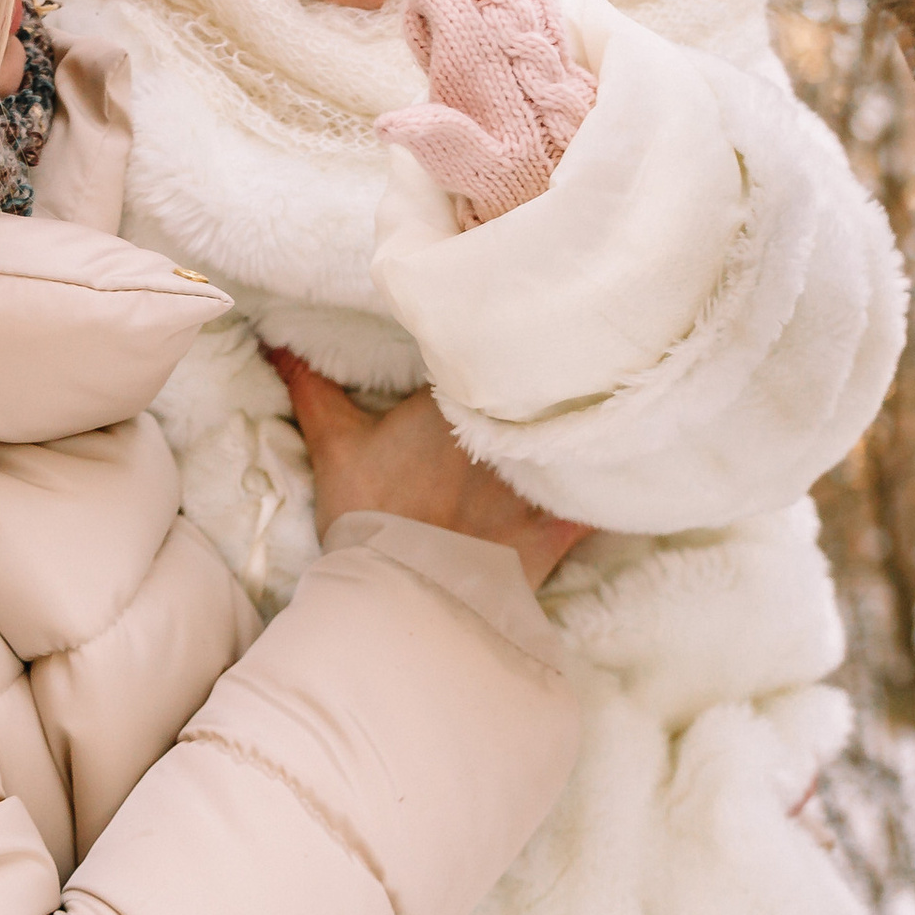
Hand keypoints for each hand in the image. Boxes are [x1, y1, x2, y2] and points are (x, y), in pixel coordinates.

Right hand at [266, 347, 589, 591]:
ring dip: (595, 422)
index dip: (517, 337)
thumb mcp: (334, 442)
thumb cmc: (367, 513)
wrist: (396, 594)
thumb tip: (275, 342)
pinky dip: (620, 484)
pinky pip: (605, 497)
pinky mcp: (560, 525)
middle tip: (582, 351)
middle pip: (552, 384)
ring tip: (616, 399)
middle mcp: (509, 429)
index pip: (502, 349)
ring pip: (585, 433)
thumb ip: (311, 385)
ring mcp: (538, 476)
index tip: (527, 320)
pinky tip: (639, 468)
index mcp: (459, 397)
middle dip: (562, 372)